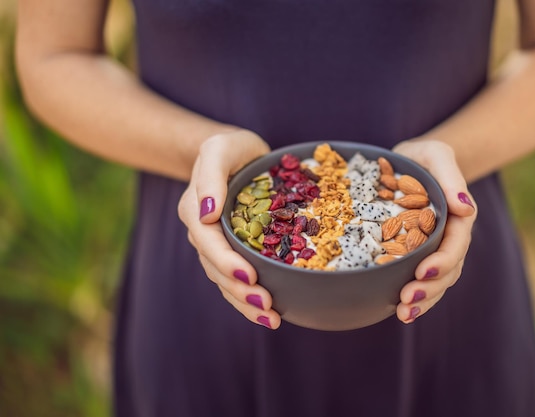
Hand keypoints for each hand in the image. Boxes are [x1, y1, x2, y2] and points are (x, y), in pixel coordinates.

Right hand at [178, 130, 281, 328]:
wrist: (235, 153)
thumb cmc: (230, 147)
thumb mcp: (219, 148)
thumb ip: (211, 175)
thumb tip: (206, 215)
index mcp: (195, 210)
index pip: (209, 242)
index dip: (227, 262)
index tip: (251, 277)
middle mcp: (203, 232)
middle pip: (216, 268)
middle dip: (240, 290)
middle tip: (268, 306)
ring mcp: (216, 244)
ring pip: (225, 280)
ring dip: (245, 302)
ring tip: (271, 318)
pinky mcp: (233, 250)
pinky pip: (236, 278)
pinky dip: (249, 296)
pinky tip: (270, 311)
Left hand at [391, 139, 477, 322]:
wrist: (410, 162)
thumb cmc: (422, 156)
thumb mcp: (436, 153)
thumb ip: (450, 175)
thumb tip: (466, 207)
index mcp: (457, 216)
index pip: (455, 244)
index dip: (442, 261)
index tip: (422, 271)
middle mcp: (449, 237)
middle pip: (447, 270)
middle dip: (430, 288)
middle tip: (407, 301)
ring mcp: (435, 249)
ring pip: (437, 281)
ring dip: (423, 300)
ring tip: (404, 314)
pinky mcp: (417, 256)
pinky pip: (421, 280)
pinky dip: (415, 298)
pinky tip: (399, 311)